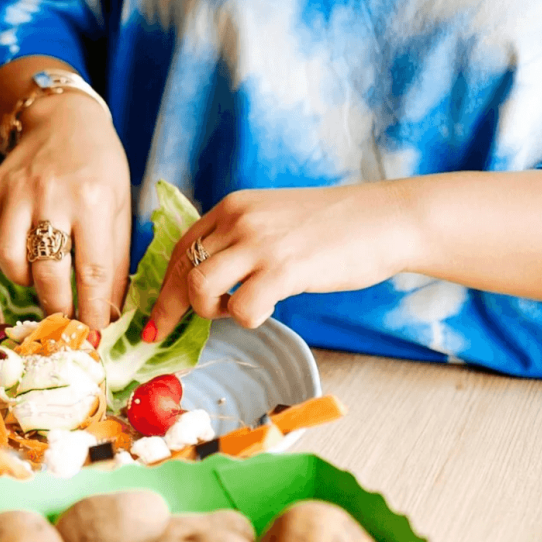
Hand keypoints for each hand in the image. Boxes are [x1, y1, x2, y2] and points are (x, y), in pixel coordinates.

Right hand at [0, 94, 131, 329]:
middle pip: (48, 272)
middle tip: (64, 321)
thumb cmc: (98, 167)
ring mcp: (17, 192)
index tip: (94, 333)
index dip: (92, 309)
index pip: (92, 271)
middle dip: (57, 308)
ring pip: (9, 260)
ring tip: (41, 281)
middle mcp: (53, 196)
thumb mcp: (120, 207)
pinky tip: (19, 255)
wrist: (61, 119)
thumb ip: (115, 259)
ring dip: (25, 282)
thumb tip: (109, 311)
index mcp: (94, 200)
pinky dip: (2, 259)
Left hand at [146, 182, 421, 338]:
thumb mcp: (274, 219)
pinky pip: (240, 309)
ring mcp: (260, 243)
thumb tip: (206, 281)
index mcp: (233, 206)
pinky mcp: (283, 269)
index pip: (180, 248)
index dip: (163, 285)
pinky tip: (267, 311)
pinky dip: (247, 319)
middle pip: (181, 270)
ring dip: (211, 311)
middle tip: (165, 335)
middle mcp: (239, 219)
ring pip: (199, 289)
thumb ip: (239, 241)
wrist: (386, 219)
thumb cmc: (335, 227)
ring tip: (237, 310)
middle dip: (169, 309)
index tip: (155, 316)